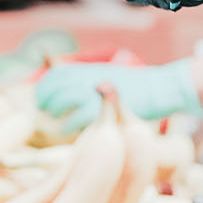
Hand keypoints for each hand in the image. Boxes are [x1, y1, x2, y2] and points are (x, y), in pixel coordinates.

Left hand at [35, 60, 202, 133]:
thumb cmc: (137, 88)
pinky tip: (69, 132)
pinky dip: (70, 125)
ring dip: (55, 111)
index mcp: (92, 69)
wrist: (161, 88)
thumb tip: (75, 86)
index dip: (45, 86)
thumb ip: (92, 82)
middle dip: (46, 100)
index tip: (41, 100)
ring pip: (65, 98)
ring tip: (56, 121)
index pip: (57, 73)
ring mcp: (99, 91)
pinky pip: (80, 117)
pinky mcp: (106, 108)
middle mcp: (92, 76)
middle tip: (44, 112)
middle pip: (57, 85)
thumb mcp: (111, 77)